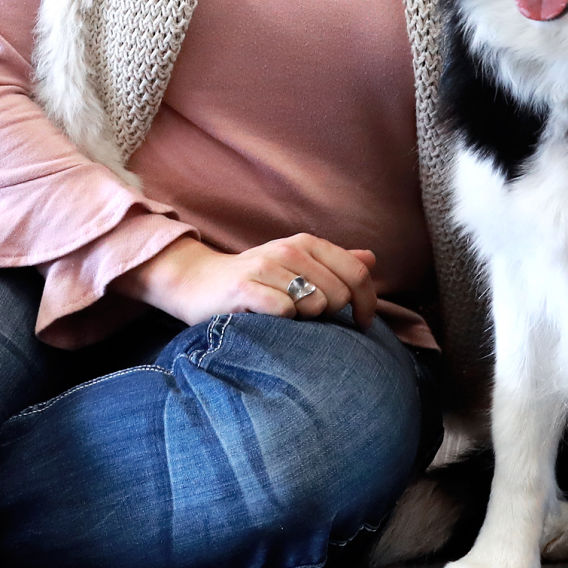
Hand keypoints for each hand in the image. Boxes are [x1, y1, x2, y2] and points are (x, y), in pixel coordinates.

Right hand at [115, 234, 377, 327]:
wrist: (196, 282)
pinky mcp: (244, 288)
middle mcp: (289, 250)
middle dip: (332, 315)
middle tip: (308, 319)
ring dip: (306, 320)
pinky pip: (285, 312)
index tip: (362, 323)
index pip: (357, 273)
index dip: (367, 302)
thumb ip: (335, 262)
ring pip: (315, 304)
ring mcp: (266, 267)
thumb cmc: (254, 279)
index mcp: (308, 244)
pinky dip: (282, 323)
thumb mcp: (296, 265)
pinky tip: (267, 321)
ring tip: (286, 319)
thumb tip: (372, 259)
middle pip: (340, 294)